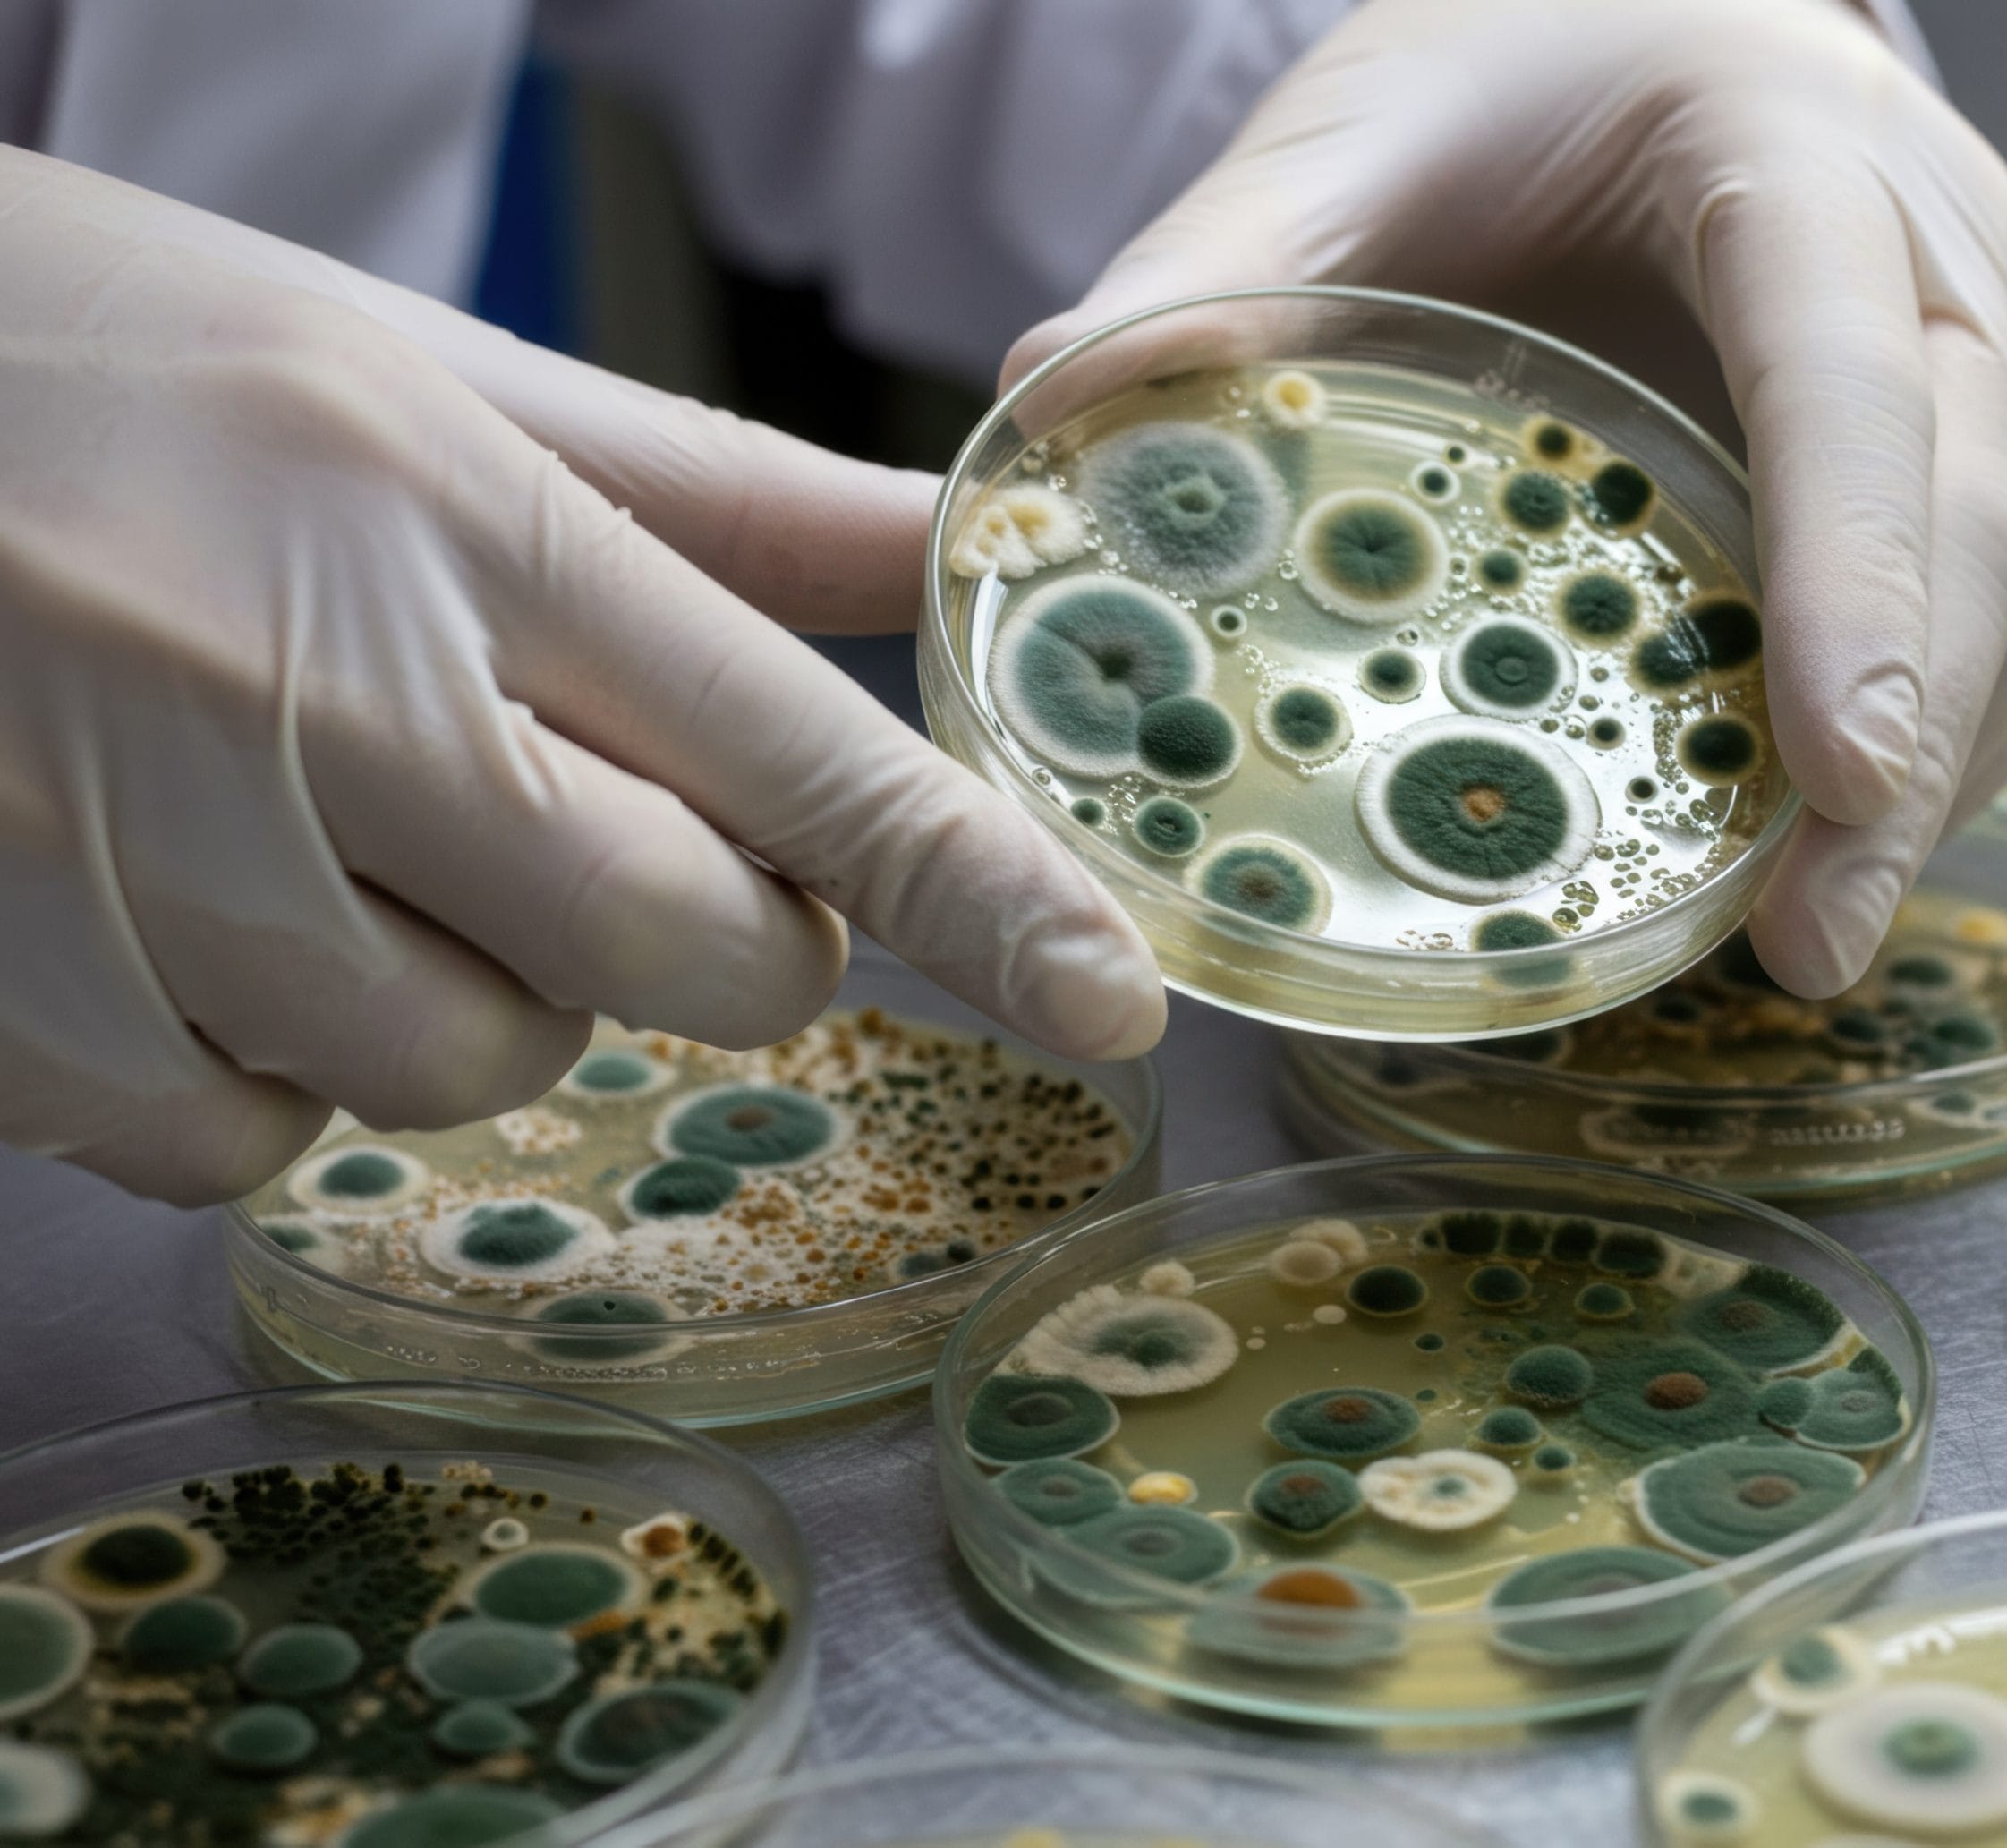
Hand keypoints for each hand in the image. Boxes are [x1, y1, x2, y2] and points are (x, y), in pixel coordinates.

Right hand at [0, 149, 1160, 1205]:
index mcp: (453, 514)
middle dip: (690, 930)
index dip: (984, 898)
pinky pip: (244, 1142)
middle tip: (555, 809)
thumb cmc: (100, 363)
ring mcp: (147, 859)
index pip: (797, 755)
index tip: (1118, 1002)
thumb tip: (942, 544)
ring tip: (298, 818)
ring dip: (443, 988)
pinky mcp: (14, 995)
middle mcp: (322, 693)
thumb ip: (700, 494)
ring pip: (469, 1071)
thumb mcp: (411, 373)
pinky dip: (247, 1065)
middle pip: (682, 959)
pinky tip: (165, 901)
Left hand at [1009, 0, 2006, 995]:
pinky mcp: (1973, 449)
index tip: (1835, 771)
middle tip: (1807, 946)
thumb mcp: (1357, 130)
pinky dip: (1923, 752)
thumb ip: (1224, 260)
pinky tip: (1813, 845)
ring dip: (1928, 785)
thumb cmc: (1508, 74)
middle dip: (1911, 760)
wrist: (1636, 25)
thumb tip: (1052, 400)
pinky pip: (1996, 623)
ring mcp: (1980, 360)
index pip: (1857, 381)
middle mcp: (1936, 261)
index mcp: (1797, 157)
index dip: (1860, 582)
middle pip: (1981, 531)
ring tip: (1798, 936)